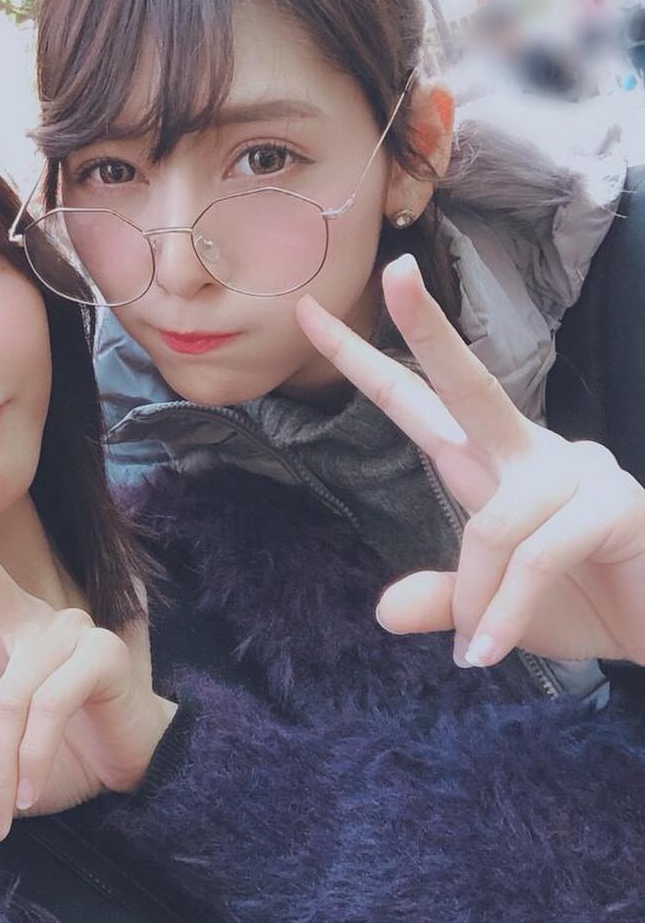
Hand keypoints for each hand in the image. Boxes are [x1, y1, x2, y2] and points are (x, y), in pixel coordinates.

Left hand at [0, 459, 176, 845]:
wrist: (134, 772)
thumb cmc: (61, 759)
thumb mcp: (6, 774)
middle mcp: (24, 622)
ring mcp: (66, 632)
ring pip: (8, 694)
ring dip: (2, 764)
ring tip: (2, 817)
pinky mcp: (99, 655)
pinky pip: (45, 708)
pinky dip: (33, 759)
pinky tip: (32, 792)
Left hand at [295, 254, 644, 667]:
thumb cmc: (580, 605)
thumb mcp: (492, 612)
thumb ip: (442, 600)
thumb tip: (385, 610)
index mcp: (488, 465)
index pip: (416, 403)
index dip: (364, 362)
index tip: (309, 316)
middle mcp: (529, 453)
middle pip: (469, 384)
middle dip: (427, 329)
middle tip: (393, 272)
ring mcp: (576, 471)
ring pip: (492, 525)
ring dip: (476, 597)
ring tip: (477, 648)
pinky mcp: (613, 503)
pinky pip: (535, 556)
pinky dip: (507, 610)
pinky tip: (492, 650)